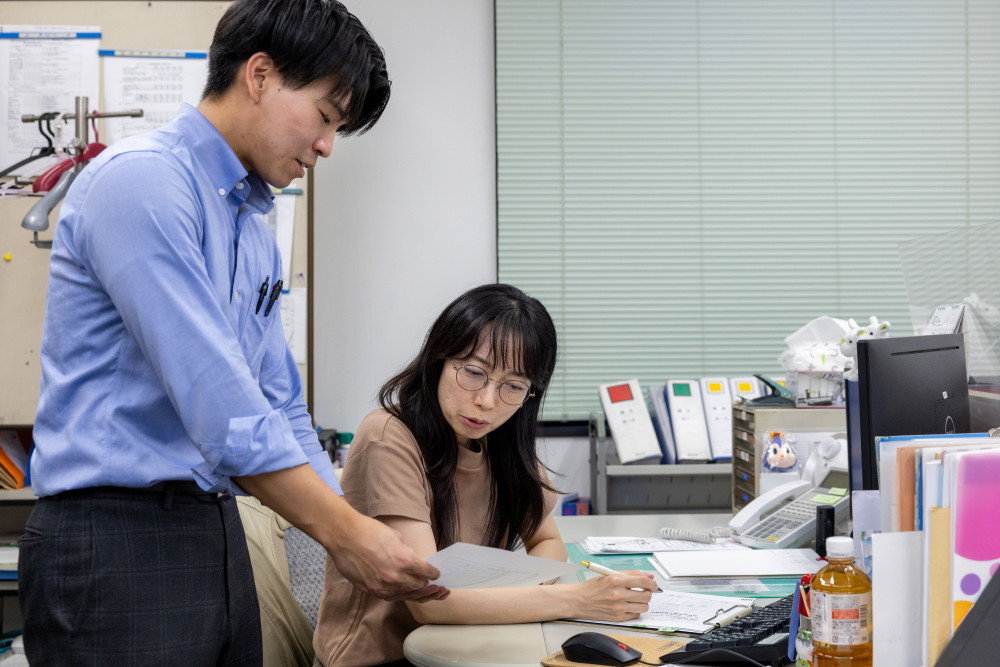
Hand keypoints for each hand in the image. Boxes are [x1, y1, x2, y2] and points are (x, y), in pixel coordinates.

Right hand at [330, 511, 449, 601]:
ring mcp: (381, 586)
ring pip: (404, 595)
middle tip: (434, 586)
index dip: (433, 573)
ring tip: (424, 593)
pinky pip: (389, 596)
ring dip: (414, 592)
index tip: (436, 574)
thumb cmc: (369, 531)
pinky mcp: (370, 590)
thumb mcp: (396, 537)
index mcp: (404, 561)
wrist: (344, 535)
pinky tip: (403, 592)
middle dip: (427, 585)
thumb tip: (413, 559)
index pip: (427, 572)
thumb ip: (407, 551)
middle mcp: (395, 577)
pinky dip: (398, 594)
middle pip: (418, 587)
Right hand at [574, 570, 655, 621]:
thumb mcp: (609, 574)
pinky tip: (628, 605)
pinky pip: (635, 615)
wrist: (579, 600)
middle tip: (644, 591)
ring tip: (636, 599)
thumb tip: (648, 576)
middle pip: (646, 595)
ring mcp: (618, 607)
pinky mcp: (617, 617)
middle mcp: (617, 594)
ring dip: (643, 602)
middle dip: (648, 593)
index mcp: (616, 580)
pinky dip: (635, 610)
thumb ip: (630, 574)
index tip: (653, 584)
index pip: (643, 581)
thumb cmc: (593, 587)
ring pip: (644, 606)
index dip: (652, 583)